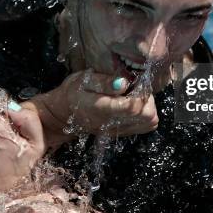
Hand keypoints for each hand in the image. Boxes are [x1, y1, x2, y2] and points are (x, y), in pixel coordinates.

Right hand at [28, 70, 158, 144]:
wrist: (63, 112)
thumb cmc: (73, 91)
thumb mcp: (83, 80)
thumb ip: (104, 82)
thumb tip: (125, 83)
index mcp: (103, 109)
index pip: (135, 106)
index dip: (141, 91)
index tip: (135, 81)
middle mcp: (113, 124)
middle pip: (148, 116)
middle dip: (147, 99)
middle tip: (136, 87)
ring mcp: (118, 131)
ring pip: (149, 122)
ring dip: (147, 106)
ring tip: (134, 95)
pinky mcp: (121, 132)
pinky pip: (144, 126)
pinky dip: (144, 114)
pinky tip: (133, 103)